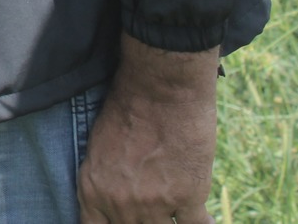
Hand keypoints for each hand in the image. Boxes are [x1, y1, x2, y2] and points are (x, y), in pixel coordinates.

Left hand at [77, 35, 218, 223]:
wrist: (159, 88)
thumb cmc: (126, 107)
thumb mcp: (99, 147)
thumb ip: (106, 180)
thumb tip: (116, 199)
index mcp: (92, 188)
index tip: (122, 220)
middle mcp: (119, 202)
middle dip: (143, 222)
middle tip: (153, 211)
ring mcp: (153, 203)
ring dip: (169, 221)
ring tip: (175, 209)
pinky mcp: (188, 197)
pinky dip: (204, 223)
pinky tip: (205, 218)